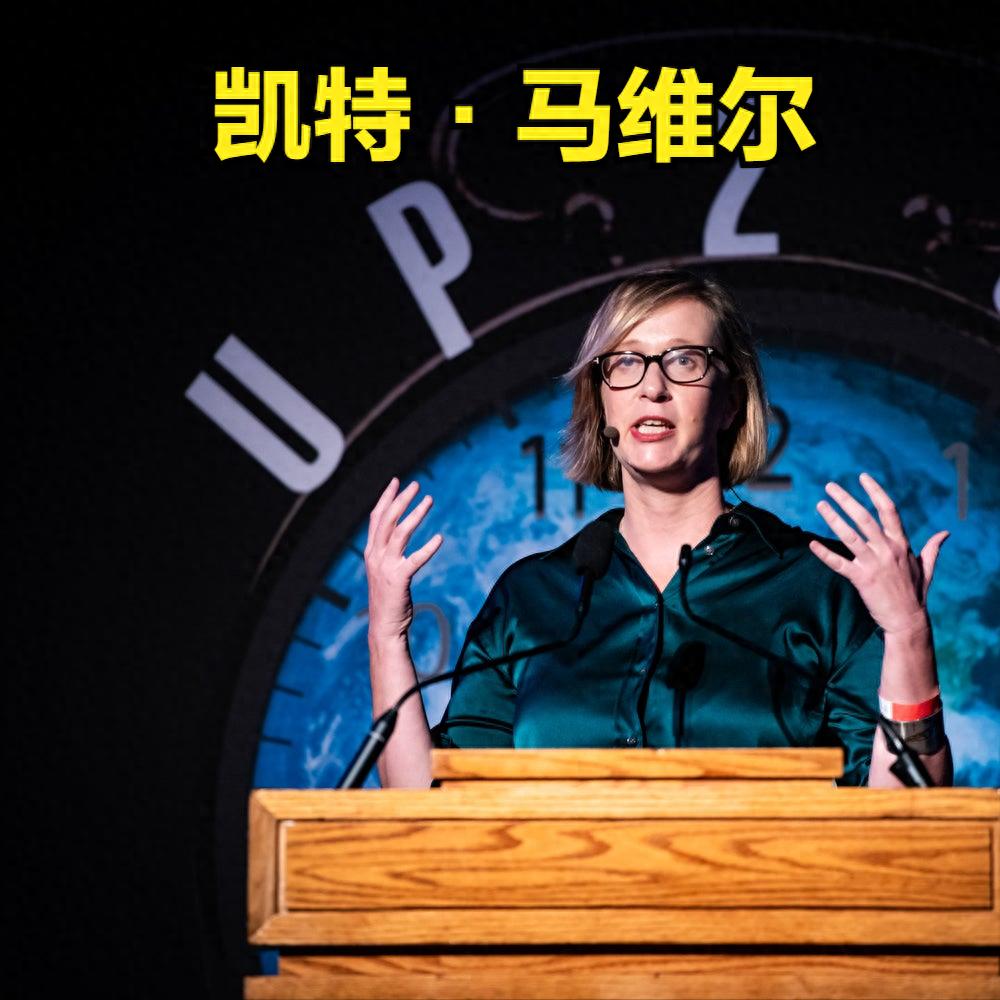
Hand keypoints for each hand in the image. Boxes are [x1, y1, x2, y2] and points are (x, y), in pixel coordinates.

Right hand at [365, 478, 443, 644]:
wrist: (384, 626)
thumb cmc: (387, 598)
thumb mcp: (382, 570)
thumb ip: (386, 552)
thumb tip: (396, 534)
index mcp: (371, 551)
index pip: (377, 517)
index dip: (386, 498)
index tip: (397, 481)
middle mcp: (375, 556)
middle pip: (387, 519)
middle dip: (401, 499)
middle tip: (416, 485)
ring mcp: (385, 567)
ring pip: (400, 533)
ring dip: (415, 514)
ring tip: (429, 501)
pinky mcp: (399, 579)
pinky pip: (416, 559)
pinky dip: (428, 547)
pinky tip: (440, 538)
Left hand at [808, 472, 948, 637]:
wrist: (908, 620)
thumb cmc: (915, 593)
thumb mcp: (926, 567)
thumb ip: (932, 548)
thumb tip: (946, 533)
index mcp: (901, 544)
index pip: (889, 510)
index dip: (875, 491)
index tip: (862, 477)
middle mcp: (887, 550)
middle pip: (864, 518)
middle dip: (846, 500)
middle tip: (830, 486)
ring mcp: (874, 564)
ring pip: (850, 536)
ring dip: (833, 519)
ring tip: (820, 505)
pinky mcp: (861, 579)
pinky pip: (839, 563)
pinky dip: (824, 554)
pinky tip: (812, 544)